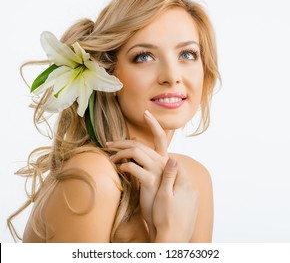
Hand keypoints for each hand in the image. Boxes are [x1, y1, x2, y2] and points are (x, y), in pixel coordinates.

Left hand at [106, 110, 167, 231]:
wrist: (161, 214)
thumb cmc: (154, 193)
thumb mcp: (152, 174)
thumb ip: (145, 160)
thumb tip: (133, 146)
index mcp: (163, 159)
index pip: (160, 137)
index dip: (154, 124)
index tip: (146, 113)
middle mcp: (162, 162)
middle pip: (139, 144)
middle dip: (121, 142)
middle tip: (109, 144)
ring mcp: (157, 171)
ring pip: (135, 151)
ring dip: (119, 153)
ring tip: (111, 158)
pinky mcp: (150, 181)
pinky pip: (132, 167)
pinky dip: (123, 165)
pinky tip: (118, 168)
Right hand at [153, 158, 198, 242]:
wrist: (174, 240)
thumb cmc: (165, 217)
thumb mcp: (163, 194)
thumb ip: (169, 176)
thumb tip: (173, 159)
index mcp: (185, 184)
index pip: (178, 165)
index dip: (168, 162)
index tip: (159, 162)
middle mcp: (193, 190)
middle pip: (182, 175)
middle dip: (172, 173)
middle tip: (160, 174)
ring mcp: (195, 200)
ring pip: (184, 185)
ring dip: (176, 183)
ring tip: (164, 188)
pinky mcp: (194, 208)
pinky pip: (187, 195)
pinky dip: (179, 193)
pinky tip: (171, 200)